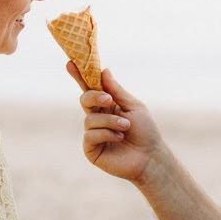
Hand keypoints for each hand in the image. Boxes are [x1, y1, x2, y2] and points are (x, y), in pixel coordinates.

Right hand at [67, 63, 163, 183]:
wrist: (150, 157)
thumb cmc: (145, 132)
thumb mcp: (133, 106)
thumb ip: (116, 91)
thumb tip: (104, 70)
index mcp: (107, 105)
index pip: (91, 88)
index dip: (80, 76)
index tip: (70, 63)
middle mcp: (98, 117)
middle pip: (85, 99)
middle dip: (94, 97)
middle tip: (108, 100)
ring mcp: (93, 133)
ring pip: (89, 119)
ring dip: (110, 121)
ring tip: (126, 127)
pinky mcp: (91, 149)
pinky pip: (90, 135)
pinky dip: (106, 134)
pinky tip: (119, 138)